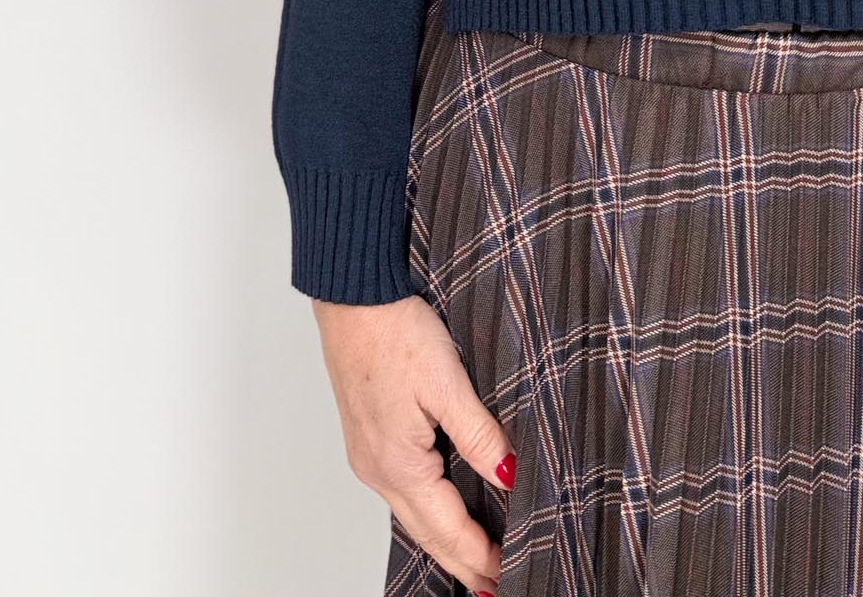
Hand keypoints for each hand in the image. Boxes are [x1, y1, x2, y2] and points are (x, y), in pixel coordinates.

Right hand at [312, 292, 514, 594]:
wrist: (352, 295)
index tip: (508, 574)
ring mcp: (368, 454)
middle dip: (462, 561)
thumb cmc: (394, 329)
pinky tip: (441, 507)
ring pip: (413, 512)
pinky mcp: (368, 435)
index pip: (447, 528)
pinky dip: (427, 509)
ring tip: (474, 557)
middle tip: (494, 586)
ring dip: (444, 538)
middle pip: (427, 531)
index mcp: (398, 464)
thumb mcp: (448, 383)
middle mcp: (377, 468)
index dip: (480, 556)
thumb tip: (509, 479)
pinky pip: (401, 488)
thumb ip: (480, 436)